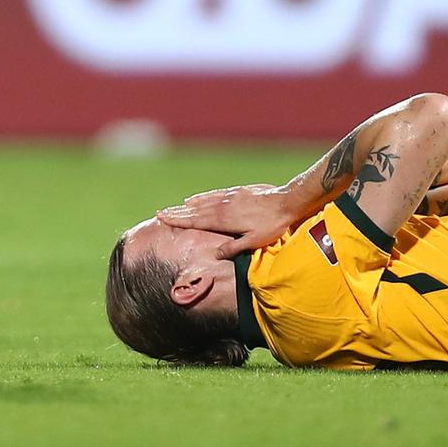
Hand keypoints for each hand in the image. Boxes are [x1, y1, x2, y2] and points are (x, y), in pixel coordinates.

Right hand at [157, 184, 294, 259]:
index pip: (195, 220)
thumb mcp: (254, 241)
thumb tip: (215, 255)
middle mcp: (223, 206)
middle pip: (195, 210)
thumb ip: (233, 248)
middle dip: (177, 212)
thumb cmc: (272, 225)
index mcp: (224, 219)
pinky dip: (202, 197)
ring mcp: (230, 197)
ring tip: (173, 207)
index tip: (162, 218)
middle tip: (160, 213)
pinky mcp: (237, 191)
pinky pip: (214, 194)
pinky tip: (195, 198)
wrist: (287, 201)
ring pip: (203, 201)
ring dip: (187, 205)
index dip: (178, 220)